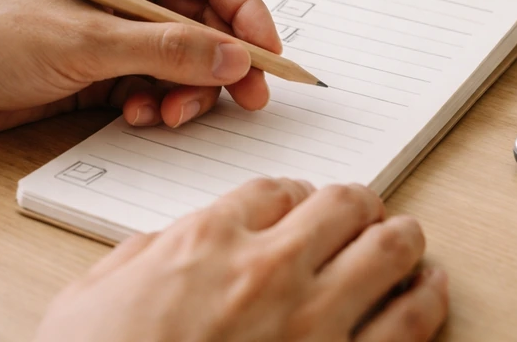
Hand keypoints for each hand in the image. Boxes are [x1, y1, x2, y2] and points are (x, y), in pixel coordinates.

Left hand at [0, 0, 281, 137]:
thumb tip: (234, 58)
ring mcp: (116, 22)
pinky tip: (137, 115)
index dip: (246, 14)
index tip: (267, 56)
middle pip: (204, 19)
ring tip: (166, 113)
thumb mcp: (88, 42)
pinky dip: (157, 101)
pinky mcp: (103, 60)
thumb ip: (168, 50)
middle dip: (218, 62)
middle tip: (242, 99)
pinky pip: (155, 80)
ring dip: (185, 89)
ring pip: (184, 55)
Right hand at [35, 179, 448, 341]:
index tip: (302, 202)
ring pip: (389, 250)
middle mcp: (268, 273)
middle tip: (364, 211)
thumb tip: (164, 245)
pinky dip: (427, 298)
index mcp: (206, 244)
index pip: (276, 189)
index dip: (296, 192)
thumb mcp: (87, 302)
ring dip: (403, 238)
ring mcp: (312, 326)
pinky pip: (410, 326)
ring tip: (408, 240)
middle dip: (357, 203)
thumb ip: (137, 259)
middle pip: (342, 204)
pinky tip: (430, 289)